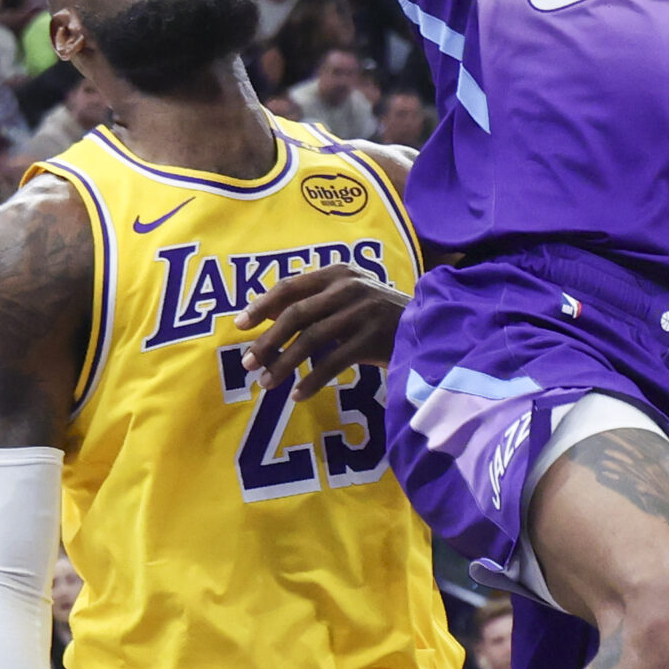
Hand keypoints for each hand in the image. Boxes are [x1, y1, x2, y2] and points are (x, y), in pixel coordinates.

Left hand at [237, 265, 407, 399]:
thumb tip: (265, 315)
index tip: (240, 326)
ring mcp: (362, 312)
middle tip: (248, 363)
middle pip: (296, 314)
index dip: (262, 305)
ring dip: (284, 364)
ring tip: (267, 384)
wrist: (427, 326)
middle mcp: (349, 287)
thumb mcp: (348, 297)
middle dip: (268, 340)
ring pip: (311, 339)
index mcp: (338, 273)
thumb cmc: (379, 315)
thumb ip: (314, 301)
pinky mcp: (373, 338)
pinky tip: (298, 395)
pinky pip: (332, 362)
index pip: (291, 286)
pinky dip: (312, 380)